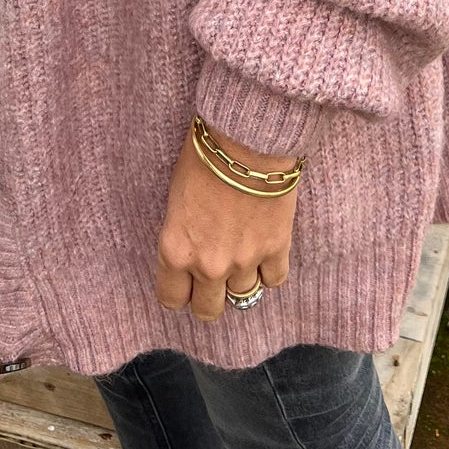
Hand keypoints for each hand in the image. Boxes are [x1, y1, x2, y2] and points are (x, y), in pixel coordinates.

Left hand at [155, 122, 298, 321]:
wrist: (246, 137)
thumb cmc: (204, 155)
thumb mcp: (177, 198)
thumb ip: (182, 234)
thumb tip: (192, 248)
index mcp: (175, 251)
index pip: (172, 299)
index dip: (180, 291)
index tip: (186, 282)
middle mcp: (208, 265)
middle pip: (208, 310)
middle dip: (210, 297)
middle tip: (215, 276)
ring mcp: (244, 260)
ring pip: (243, 298)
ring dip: (241, 280)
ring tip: (243, 255)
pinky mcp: (276, 248)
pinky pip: (274, 280)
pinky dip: (270, 269)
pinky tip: (266, 250)